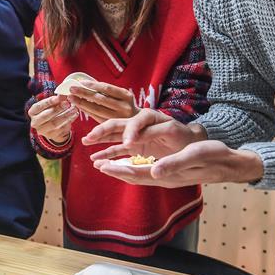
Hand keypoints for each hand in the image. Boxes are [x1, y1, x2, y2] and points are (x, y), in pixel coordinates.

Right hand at [27, 95, 77, 143]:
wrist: (52, 127)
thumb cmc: (50, 111)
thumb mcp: (49, 105)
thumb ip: (54, 100)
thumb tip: (63, 94)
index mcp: (32, 112)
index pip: (39, 106)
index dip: (49, 101)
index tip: (60, 97)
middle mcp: (35, 123)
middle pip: (46, 116)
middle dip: (58, 108)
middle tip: (67, 103)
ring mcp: (43, 131)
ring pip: (55, 123)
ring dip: (66, 115)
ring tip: (74, 108)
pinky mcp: (52, 136)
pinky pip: (62, 128)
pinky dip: (70, 120)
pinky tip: (75, 114)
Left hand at [67, 81, 137, 122]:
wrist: (138, 124)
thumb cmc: (125, 106)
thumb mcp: (122, 96)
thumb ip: (108, 91)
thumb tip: (86, 83)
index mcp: (127, 96)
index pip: (107, 88)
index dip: (93, 85)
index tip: (81, 82)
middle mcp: (124, 107)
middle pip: (100, 99)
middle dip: (84, 93)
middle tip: (72, 89)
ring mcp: (118, 118)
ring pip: (97, 109)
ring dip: (82, 103)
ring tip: (72, 97)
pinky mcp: (113, 125)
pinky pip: (96, 117)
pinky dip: (87, 111)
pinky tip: (79, 106)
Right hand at [83, 108, 204, 160]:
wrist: (189, 143)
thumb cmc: (184, 136)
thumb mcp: (173, 132)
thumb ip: (156, 133)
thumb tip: (136, 141)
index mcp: (149, 116)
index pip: (136, 121)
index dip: (130, 131)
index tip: (128, 144)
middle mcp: (138, 124)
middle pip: (117, 124)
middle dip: (103, 130)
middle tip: (91, 137)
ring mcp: (134, 135)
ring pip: (113, 135)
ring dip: (99, 139)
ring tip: (85, 142)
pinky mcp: (134, 147)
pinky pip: (117, 150)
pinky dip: (106, 154)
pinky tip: (95, 158)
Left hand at [94, 140, 264, 187]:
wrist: (229, 164)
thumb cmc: (213, 156)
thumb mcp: (194, 155)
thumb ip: (173, 164)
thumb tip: (154, 170)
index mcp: (168, 175)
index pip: (137, 175)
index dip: (119, 170)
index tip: (103, 165)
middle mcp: (164, 178)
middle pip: (134, 177)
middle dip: (115, 171)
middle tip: (97, 165)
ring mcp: (167, 177)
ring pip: (139, 175)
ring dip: (122, 171)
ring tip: (106, 165)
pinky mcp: (170, 173)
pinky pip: (146, 172)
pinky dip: (134, 168)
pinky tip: (128, 163)